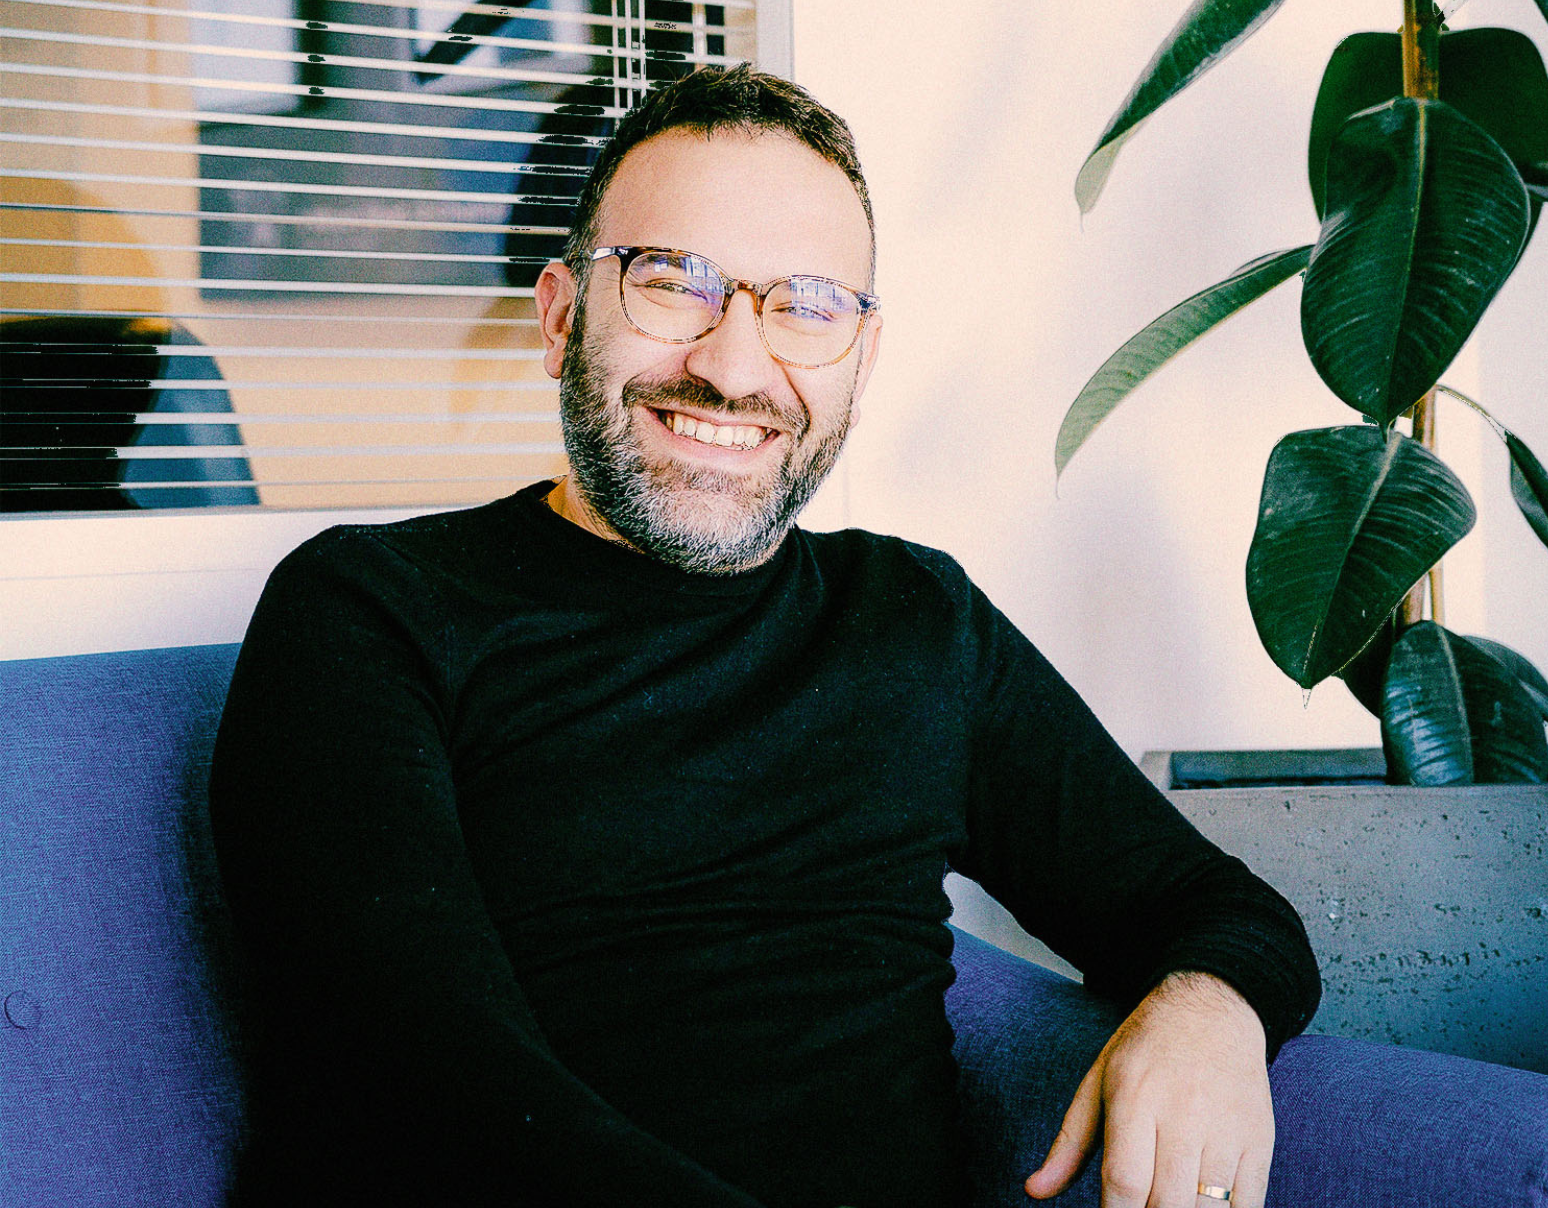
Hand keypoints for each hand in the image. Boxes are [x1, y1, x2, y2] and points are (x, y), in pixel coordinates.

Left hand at [1023, 971, 1272, 1207]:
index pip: (1125, 1181)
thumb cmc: (1146, 1050)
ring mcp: (1227, 1130)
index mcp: (1135, 1098)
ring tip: (1165, 1207)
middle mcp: (1183, 1115)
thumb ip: (1069, 1144)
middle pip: (1168, 1204)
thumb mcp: (1098, 1082)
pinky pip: (1248, 1204)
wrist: (1212, 1008)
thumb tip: (1034, 1190)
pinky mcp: (1259, 1141)